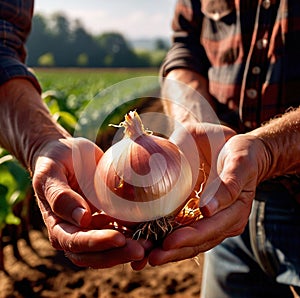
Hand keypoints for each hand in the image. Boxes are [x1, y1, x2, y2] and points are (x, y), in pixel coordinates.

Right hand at [32, 137, 144, 267]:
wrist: (65, 153)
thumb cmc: (54, 161)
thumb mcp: (50, 174)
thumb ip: (60, 196)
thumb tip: (82, 220)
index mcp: (58, 225)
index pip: (76, 242)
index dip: (97, 243)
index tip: (119, 238)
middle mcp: (75, 231)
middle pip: (95, 254)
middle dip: (118, 254)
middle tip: (142, 249)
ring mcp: (93, 226)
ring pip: (110, 248)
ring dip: (130, 249)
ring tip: (152, 244)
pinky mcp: (106, 217)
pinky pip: (121, 230)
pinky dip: (134, 234)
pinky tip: (150, 230)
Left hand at [136, 124, 268, 265]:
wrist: (246, 154)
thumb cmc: (242, 154)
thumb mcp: (239, 164)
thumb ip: (228, 186)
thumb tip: (208, 210)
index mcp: (235, 212)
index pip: (209, 230)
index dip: (188, 238)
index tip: (167, 244)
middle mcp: (224, 223)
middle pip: (198, 243)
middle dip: (173, 252)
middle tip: (149, 258)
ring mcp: (213, 222)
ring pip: (190, 242)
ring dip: (168, 250)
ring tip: (144, 256)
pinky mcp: (202, 216)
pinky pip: (185, 230)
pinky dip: (169, 237)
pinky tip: (150, 241)